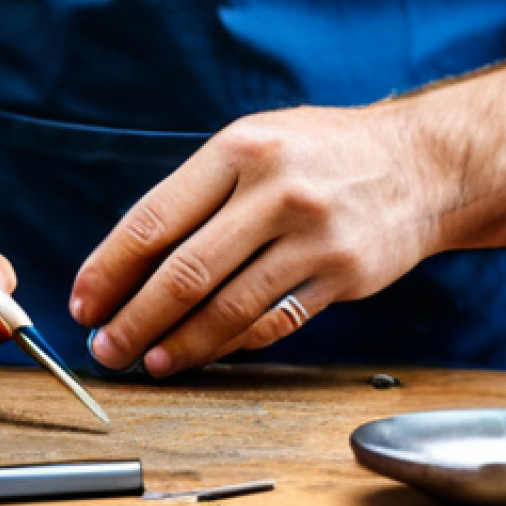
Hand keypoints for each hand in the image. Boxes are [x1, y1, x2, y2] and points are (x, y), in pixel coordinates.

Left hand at [70, 105, 441, 375]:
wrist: (421, 164)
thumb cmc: (321, 154)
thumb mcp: (255, 144)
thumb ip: (199, 194)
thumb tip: (130, 264)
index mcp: (239, 150)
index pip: (154, 220)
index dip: (109, 269)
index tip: (84, 302)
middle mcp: (274, 191)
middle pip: (184, 272)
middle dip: (134, 319)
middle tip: (106, 346)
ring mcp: (313, 236)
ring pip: (227, 306)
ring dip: (178, 343)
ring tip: (148, 361)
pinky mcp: (343, 275)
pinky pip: (272, 322)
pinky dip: (230, 344)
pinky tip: (201, 354)